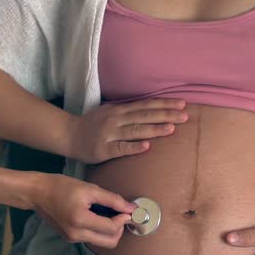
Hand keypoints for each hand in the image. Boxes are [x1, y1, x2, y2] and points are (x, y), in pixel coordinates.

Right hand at [34, 173, 135, 248]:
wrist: (37, 193)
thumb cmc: (61, 186)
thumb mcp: (89, 189)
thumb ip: (112, 199)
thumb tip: (131, 208)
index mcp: (80, 221)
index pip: (111, 228)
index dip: (124, 219)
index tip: (129, 210)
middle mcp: (76, 234)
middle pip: (110, 242)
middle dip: (120, 229)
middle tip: (121, 214)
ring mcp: (72, 238)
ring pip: (102, 242)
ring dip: (110, 230)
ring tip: (108, 212)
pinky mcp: (70, 238)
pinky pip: (92, 238)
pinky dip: (100, 230)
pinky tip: (97, 215)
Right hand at [69, 99, 187, 163]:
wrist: (69, 135)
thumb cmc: (92, 124)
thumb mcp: (109, 111)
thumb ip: (127, 110)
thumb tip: (150, 108)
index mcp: (119, 110)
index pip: (146, 105)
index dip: (164, 104)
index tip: (182, 104)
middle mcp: (116, 119)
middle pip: (145, 116)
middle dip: (166, 115)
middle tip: (185, 116)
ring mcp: (110, 134)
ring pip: (135, 130)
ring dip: (154, 129)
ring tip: (171, 129)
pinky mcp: (104, 150)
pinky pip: (121, 148)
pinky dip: (134, 146)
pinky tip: (147, 146)